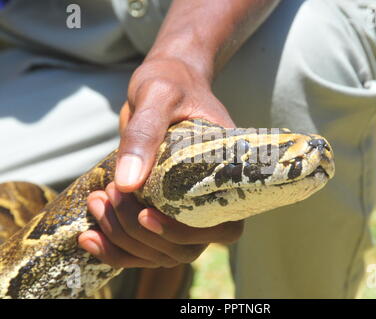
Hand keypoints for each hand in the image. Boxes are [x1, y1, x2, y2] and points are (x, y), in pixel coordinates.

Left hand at [79, 56, 242, 267]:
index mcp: (226, 175)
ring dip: (123, 241)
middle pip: (185, 248)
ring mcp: (182, 208)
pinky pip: (142, 245)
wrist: (164, 83)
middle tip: (107, 197)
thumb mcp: (159, 96)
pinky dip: (115, 248)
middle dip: (141, 236)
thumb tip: (128, 184)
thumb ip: (145, 134)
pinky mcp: (159, 209)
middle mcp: (208, 199)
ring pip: (160, 253)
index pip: (223, 227)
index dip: (188, 234)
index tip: (146, 215)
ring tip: (96, 203)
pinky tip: (88, 235)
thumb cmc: (171, 83)